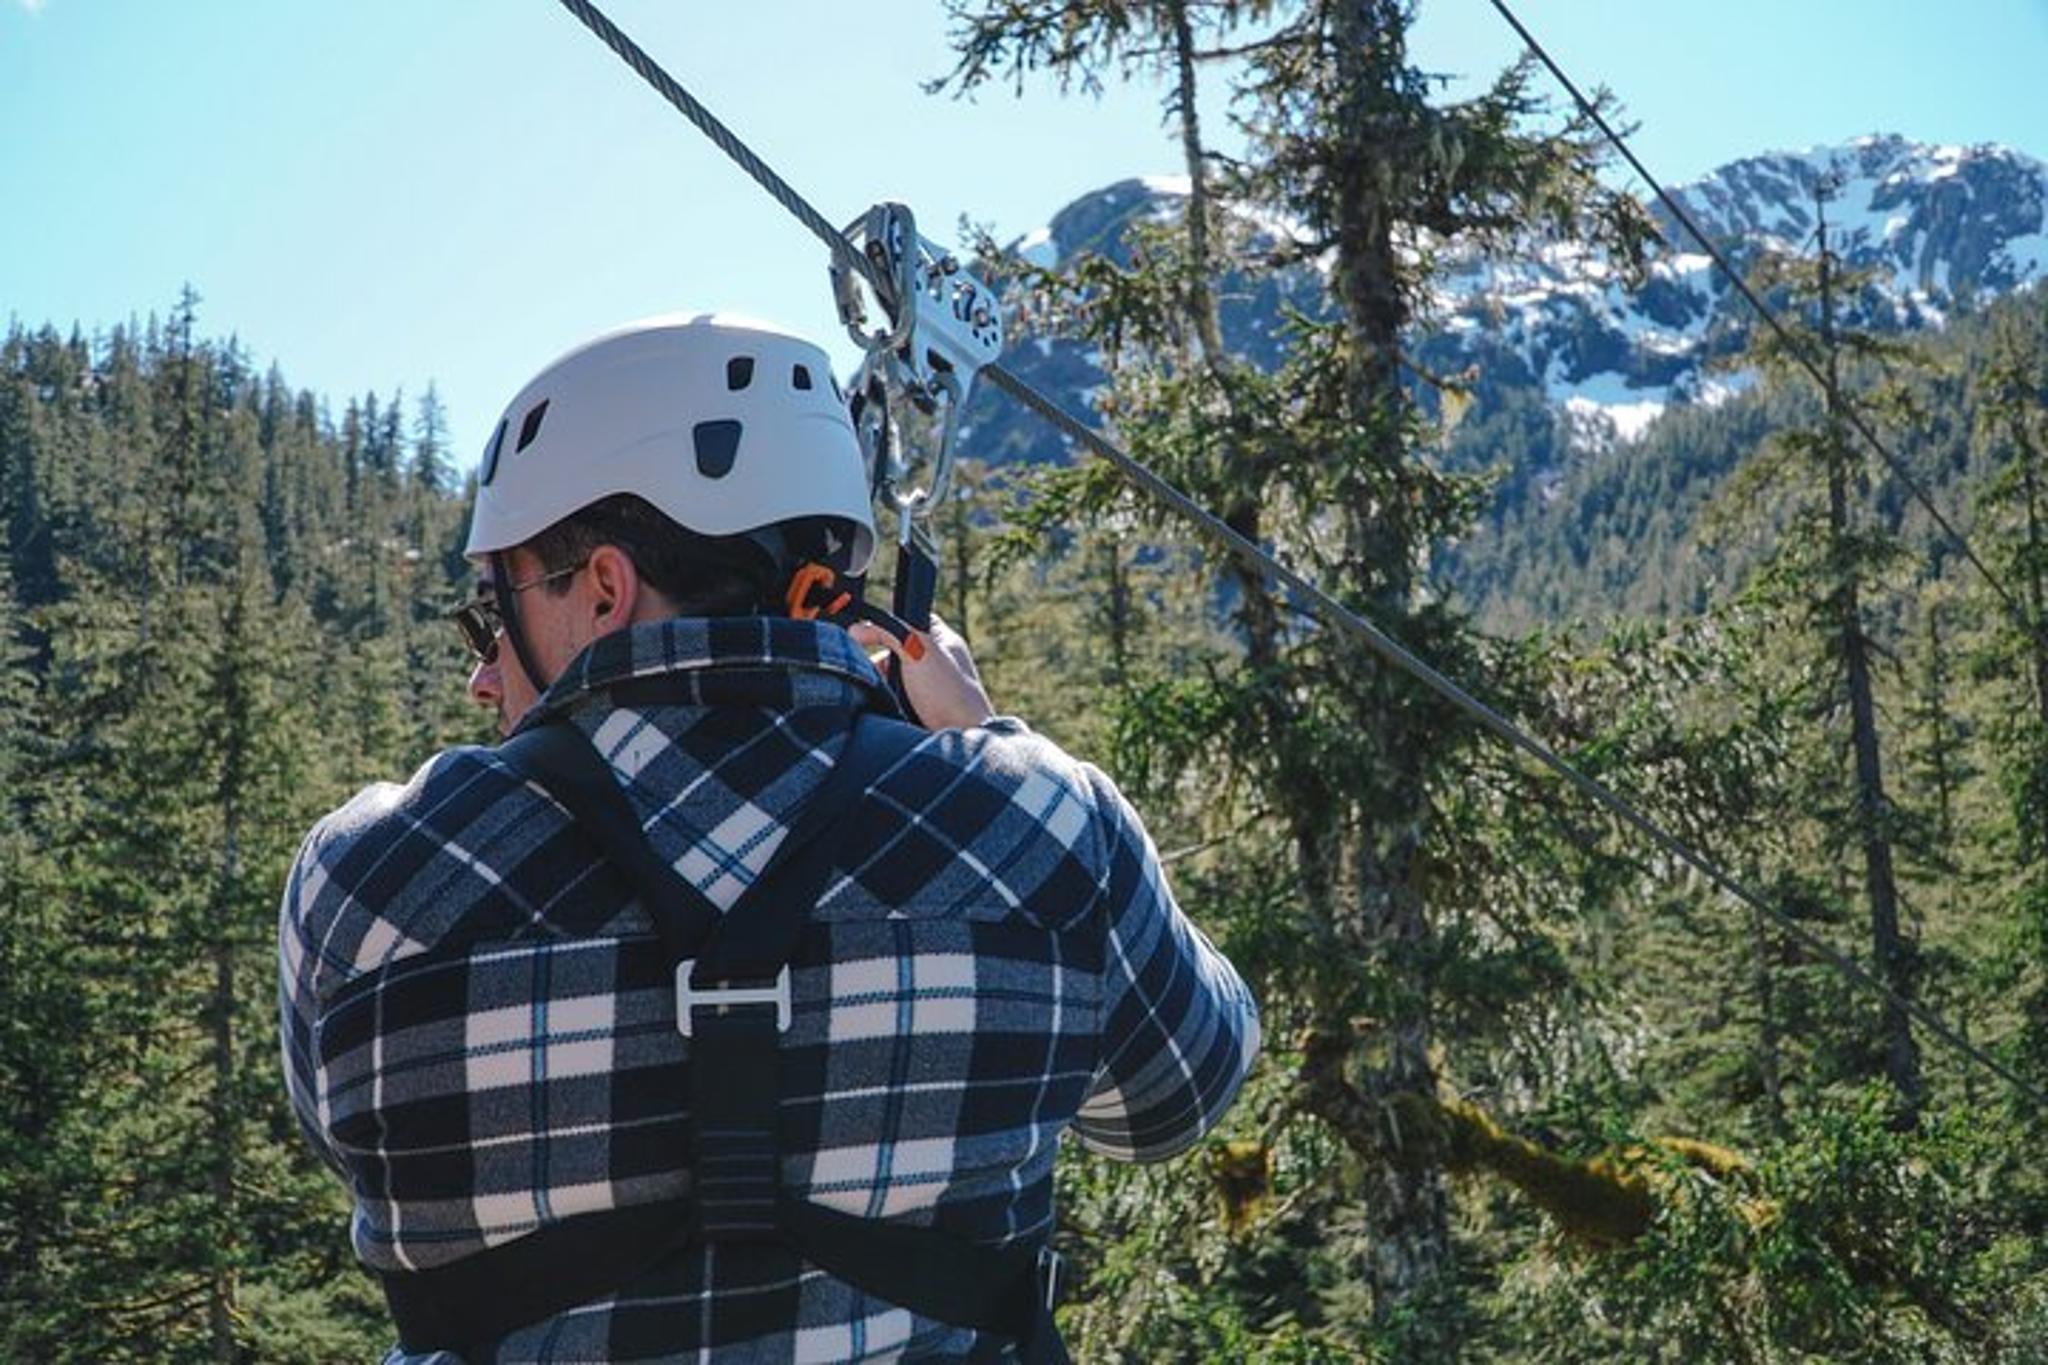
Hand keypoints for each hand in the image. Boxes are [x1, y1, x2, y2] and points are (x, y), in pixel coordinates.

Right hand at [847, 614, 995, 730]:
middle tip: (873, 672)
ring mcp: (927, 688)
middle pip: (892, 652)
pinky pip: (890, 700)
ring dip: (880, 686)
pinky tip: (882, 708)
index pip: (909, 620)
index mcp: (942, 641)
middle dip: (878, 663)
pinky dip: (883, 703)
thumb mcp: (918, 650)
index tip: (864, 634)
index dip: (887, 625)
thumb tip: (857, 629)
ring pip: (888, 679)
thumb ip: (889, 632)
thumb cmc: (950, 693)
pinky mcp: (917, 711)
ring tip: (882, 695)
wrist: (961, 743)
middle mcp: (935, 662)